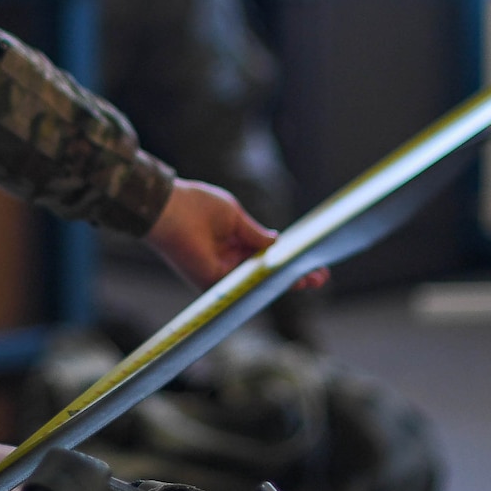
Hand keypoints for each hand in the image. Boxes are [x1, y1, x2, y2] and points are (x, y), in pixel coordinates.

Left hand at [144, 180, 327, 290]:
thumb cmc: (195, 205)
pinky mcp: (213, 281)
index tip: (312, 259)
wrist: (169, 209)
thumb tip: (278, 242)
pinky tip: (291, 279)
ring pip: (260, 283)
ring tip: (315, 279)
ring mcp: (221, 275)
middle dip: (294, 275)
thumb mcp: (234, 216)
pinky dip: (269, 283)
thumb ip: (255, 234)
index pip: (265, 257)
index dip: (287, 259)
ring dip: (287, 282)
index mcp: (232, 244)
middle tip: (320, 276)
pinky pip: (244, 285)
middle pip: (266, 274)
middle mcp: (228, 263)